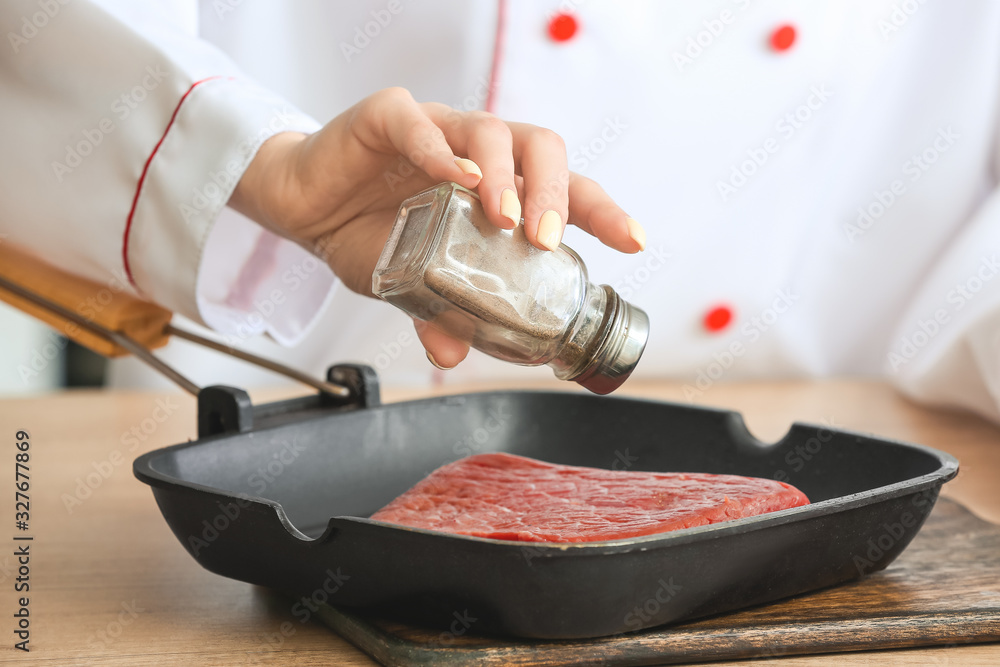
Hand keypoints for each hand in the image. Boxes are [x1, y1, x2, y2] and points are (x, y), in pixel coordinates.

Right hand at [230, 87, 645, 367]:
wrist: (303, 204)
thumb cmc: (366, 230)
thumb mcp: (407, 282)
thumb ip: (435, 311)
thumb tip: (454, 353)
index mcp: (496, 190)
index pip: (563, 192)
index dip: (601, 212)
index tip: (631, 242)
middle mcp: (477, 155)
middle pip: (541, 149)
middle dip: (556, 192)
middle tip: (547, 240)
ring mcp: (438, 130)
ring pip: (490, 131)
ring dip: (503, 176)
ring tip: (505, 218)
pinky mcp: (390, 117)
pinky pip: (420, 124)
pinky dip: (439, 151)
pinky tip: (451, 178)